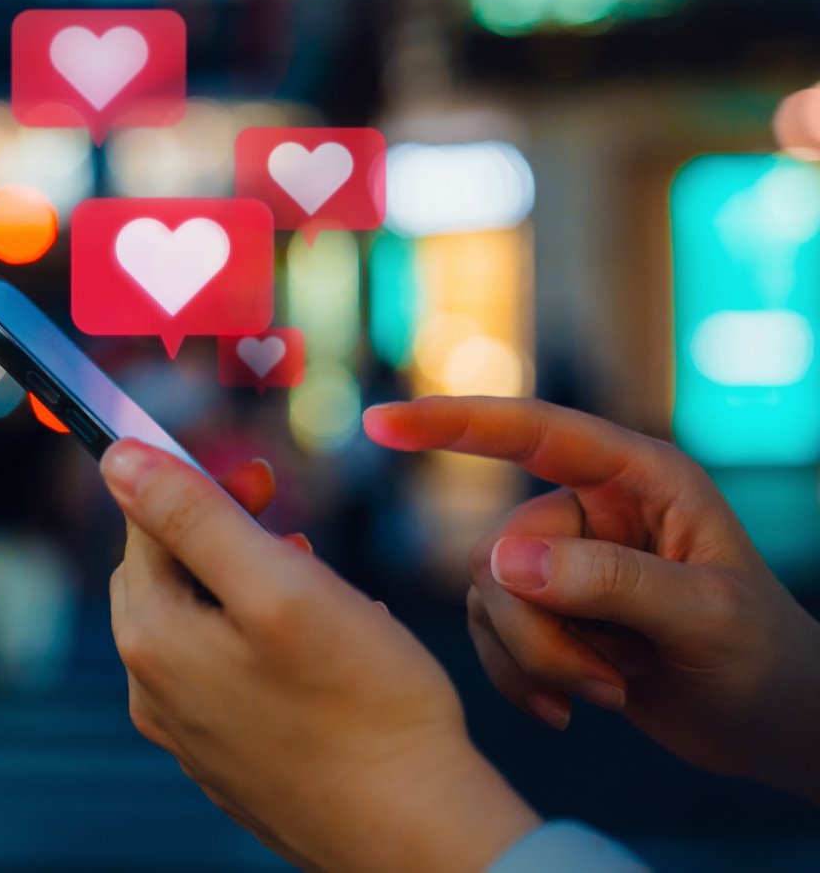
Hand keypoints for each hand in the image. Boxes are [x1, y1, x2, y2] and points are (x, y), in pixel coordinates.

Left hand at [103, 439, 539, 872]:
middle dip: (224, 538)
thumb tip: (116, 458)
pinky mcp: (228, 761)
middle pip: (167, 575)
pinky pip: (229, 676)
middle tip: (296, 534)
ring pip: (202, 624)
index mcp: (152, 637)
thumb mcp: (278, 582)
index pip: (146, 524)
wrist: (415, 833)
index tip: (266, 481)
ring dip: (252, 590)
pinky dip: (266, 646)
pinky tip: (325, 654)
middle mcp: (152, 691)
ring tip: (323, 594)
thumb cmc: (361, 703)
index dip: (203, 485)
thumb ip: (192, 515)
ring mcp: (189, 734)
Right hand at [364, 396, 819, 805]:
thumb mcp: (705, 618)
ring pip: (491, 599)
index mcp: (641, 478)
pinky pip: (491, 636)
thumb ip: (611, 582)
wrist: (770, 729)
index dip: (454, 422)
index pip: (534, 431)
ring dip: (541, 660)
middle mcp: (593, 509)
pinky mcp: (549, 613)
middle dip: (543, 629)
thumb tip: (504, 561)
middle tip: (612, 680)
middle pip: (504, 550)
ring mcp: (566, 562)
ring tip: (610, 692)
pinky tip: (572, 712)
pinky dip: (523, 680)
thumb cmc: (764, 661)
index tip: (382, 422)